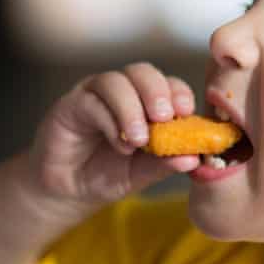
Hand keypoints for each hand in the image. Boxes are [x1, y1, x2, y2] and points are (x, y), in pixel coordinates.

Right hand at [28, 62, 200, 205]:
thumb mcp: (143, 173)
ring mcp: (95, 95)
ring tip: (140, 140)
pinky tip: (120, 145)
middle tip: (164, 117)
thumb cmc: (108, 174)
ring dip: (131, 108)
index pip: (168, 84)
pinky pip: (92, 102)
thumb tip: (194, 159)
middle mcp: (122, 92)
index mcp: (146, 102)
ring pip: (115, 81)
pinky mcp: (71, 105)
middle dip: (156, 91)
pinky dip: (110, 122)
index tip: (186, 112)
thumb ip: (165, 163)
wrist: (69, 191)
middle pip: (142, 72)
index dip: (179, 93)